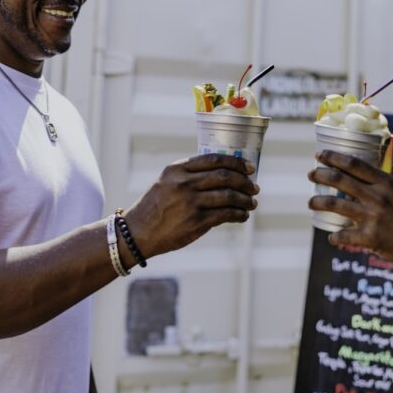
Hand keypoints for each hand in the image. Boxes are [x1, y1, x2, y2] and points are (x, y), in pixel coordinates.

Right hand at [123, 154, 258, 258]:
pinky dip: (238, 214)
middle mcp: (184, 183)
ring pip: (228, 196)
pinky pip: (225, 215)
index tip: (249, 168)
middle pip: (224, 176)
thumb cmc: (155, 207)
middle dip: (244, 182)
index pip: (214, 160)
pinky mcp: (196, 222)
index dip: (236, 163)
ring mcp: (190, 202)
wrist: (138, 232)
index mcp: (177, 169)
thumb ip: (189, 175)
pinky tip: (242, 216)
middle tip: (254, 187)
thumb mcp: (166, 182)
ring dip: (245, 200)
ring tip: (252, 203)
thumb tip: (223, 174)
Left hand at [308, 149, 392, 273]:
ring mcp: (372, 217)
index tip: (321, 154)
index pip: (354, 164)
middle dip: (320, 175)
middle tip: (311, 174)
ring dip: (317, 202)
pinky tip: (332, 237)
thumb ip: (380, 183)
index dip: (334, 157)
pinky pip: (342, 235)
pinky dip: (334, 237)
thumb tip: (357, 173)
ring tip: (311, 203)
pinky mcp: (369, 237)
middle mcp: (377, 197)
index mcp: (386, 182)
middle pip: (339, 180)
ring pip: (334, 204)